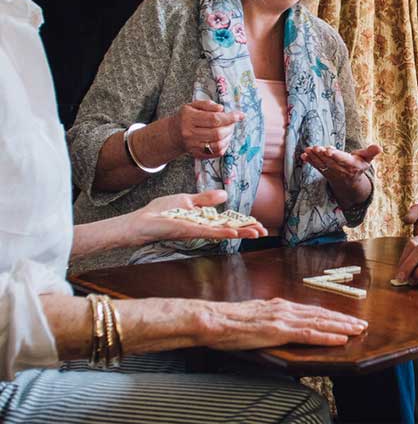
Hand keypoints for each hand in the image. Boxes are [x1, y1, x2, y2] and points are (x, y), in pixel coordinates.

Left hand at [130, 190, 267, 243]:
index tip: (259, 224)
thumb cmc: (160, 212)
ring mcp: (197, 230)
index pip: (228, 220)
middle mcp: (203, 226)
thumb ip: (206, 199)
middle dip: (247, 229)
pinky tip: (233, 234)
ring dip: (240, 232)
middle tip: (264, 231)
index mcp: (204, 219)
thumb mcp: (187, 200)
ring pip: (223, 231)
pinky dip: (221, 233)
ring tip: (257, 233)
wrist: (141, 221)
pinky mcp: (189, 231)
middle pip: (230, 227)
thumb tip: (225, 195)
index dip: (243, 222)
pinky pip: (208, 232)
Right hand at [168, 100, 243, 158]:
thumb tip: (221, 109)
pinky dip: (224, 146)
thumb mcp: (193, 105)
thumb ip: (207, 105)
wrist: (173, 133)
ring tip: (229, 130)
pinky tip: (224, 139)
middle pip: (217, 133)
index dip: (230, 117)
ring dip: (228, 137)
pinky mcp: (197, 154)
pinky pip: (216, 153)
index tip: (240, 115)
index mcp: (189, 118)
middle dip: (230, 127)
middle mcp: (189, 133)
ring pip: (217, 144)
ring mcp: (193, 145)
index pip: (214, 119)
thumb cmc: (187, 117)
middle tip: (232, 123)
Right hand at [198, 298, 367, 348]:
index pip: (312, 310)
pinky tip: (340, 338)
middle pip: (321, 314)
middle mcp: (286, 308)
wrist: (213, 319)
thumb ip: (270, 318)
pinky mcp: (278, 331)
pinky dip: (327, 336)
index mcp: (280, 306)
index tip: (347, 319)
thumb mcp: (255, 316)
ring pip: (319, 322)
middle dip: (343, 319)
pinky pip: (308, 333)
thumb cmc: (228, 321)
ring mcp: (283, 319)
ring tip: (357, 330)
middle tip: (361, 324)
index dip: (332, 315)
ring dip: (341, 326)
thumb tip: (279, 324)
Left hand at [301, 144, 381, 183]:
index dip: (335, 155)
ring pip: (322, 163)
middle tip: (315, 148)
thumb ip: (371, 152)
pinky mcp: (324, 172)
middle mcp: (340, 169)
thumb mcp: (367, 159)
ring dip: (314, 157)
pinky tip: (303, 155)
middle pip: (330, 160)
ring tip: (308, 150)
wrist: (350, 183)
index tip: (329, 150)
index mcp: (351, 165)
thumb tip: (380, 147)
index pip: (342, 159)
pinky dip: (309, 161)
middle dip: (322, 154)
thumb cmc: (358, 166)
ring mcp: (331, 171)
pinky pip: (316, 166)